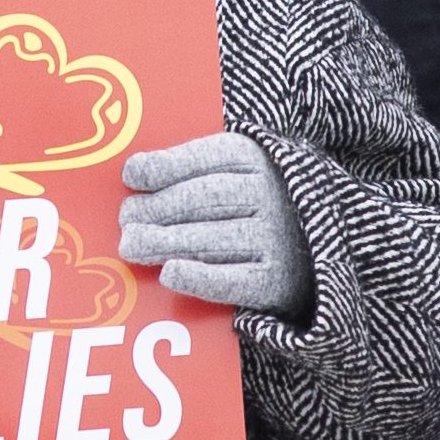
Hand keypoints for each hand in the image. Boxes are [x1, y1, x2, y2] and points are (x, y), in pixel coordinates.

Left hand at [123, 133, 305, 320]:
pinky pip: (231, 281)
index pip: (207, 159)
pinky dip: (199, 278)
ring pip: (211, 239)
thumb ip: (187, 166)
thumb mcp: (233, 169)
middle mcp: (270, 196)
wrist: (313, 243)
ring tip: (131, 245)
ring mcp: (274, 239)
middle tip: (127, 220)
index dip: (167, 167)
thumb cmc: (252, 202)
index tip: (132, 176)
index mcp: (256, 159)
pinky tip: (170, 273)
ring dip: (165, 243)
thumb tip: (134, 172)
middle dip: (159, 208)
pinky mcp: (275, 281)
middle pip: (205, 199)